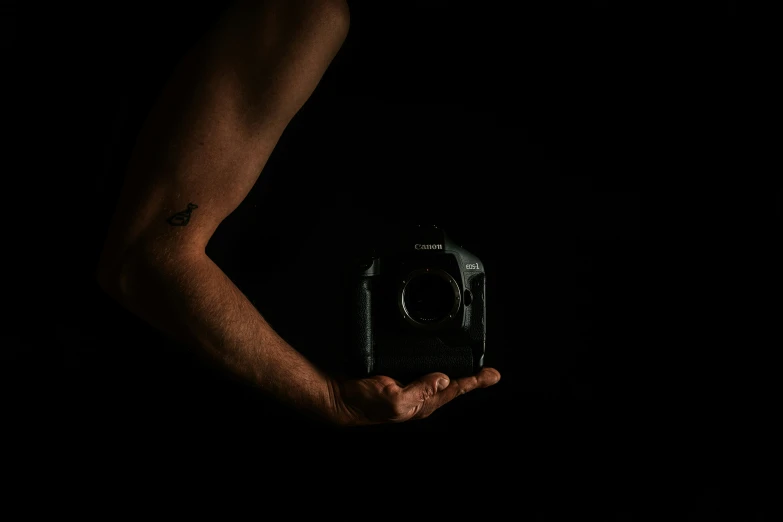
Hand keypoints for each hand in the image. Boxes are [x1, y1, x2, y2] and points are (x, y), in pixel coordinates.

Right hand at [328, 368, 500, 425]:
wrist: (341, 399)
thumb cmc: (364, 403)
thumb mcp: (394, 398)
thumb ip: (419, 390)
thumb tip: (442, 378)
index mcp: (423, 404)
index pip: (455, 389)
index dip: (475, 381)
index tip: (492, 375)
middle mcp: (420, 398)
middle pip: (452, 386)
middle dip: (472, 380)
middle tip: (491, 374)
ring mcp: (411, 391)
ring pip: (440, 380)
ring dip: (457, 374)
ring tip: (474, 370)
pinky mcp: (400, 381)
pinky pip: (424, 373)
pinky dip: (436, 367)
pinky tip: (439, 364)